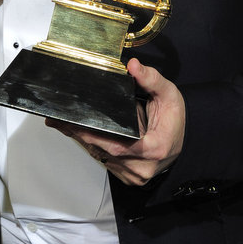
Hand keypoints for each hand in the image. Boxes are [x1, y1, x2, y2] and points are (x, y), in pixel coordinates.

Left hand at [46, 59, 184, 185]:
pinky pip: (104, 160)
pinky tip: (78, 132)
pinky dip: (91, 145)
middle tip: (58, 118)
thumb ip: (151, 79)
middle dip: (80, 133)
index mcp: (153, 148)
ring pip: (101, 156)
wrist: (184, 141)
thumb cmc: (175, 119)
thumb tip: (133, 66)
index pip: (119, 144)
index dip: (95, 135)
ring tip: (61, 122)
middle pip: (104, 150)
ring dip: (81, 139)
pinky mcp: (127, 177)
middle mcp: (142, 166)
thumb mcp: (168, 94)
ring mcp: (133, 174)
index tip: (76, 123)